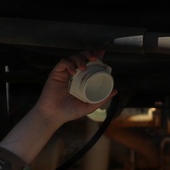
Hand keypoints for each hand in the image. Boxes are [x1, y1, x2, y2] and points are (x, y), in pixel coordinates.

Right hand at [0, 51, 114, 162]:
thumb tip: (116, 90)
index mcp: (82, 79)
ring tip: (83, 67)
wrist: (54, 115)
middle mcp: (74, 74)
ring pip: (73, 57)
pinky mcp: (56, 72)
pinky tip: (73, 71)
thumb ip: (102, 99)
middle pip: (82, 57)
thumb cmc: (70, 112)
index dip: (96, 56)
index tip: (102, 54)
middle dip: (89, 54)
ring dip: (80, 59)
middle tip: (95, 58)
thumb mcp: (89, 106)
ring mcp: (65, 72)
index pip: (90, 64)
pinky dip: (69, 64)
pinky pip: (63, 63)